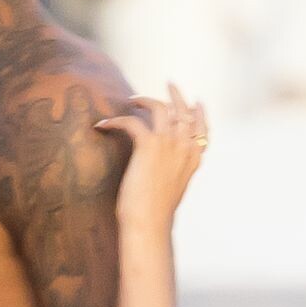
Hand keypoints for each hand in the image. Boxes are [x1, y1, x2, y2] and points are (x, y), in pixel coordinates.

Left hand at [101, 84, 206, 234]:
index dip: (200, 113)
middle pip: (184, 112)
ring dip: (146, 99)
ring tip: (133, 100)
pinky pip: (131, 122)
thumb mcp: (172, 191)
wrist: (150, 222)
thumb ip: (174, 174)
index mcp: (194, 159)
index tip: (196, 102)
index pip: (203, 129)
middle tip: (169, 84)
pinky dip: (115, 120)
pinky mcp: (149, 145)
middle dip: (177, 96)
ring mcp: (169, 143)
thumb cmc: (156, 213)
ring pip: (161, 108)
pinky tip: (102, 124)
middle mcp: (185, 147)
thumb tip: (165, 169)